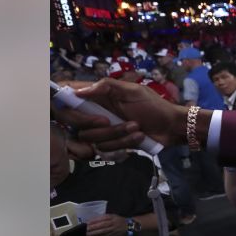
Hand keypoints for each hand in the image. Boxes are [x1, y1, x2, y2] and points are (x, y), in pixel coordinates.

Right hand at [72, 78, 187, 149]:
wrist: (172, 127)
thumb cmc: (154, 106)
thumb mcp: (132, 92)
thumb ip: (106, 87)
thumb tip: (77, 91)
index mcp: (99, 96)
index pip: (69, 96)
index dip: (63, 101)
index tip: (70, 106)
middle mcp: (96, 112)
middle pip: (74, 123)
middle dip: (95, 125)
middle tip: (110, 120)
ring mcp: (103, 130)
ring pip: (91, 138)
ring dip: (117, 134)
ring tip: (136, 127)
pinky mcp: (112, 144)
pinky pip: (105, 149)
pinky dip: (125, 143)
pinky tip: (139, 137)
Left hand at [85, 213, 128, 235]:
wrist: (128, 226)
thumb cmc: (118, 220)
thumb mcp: (112, 216)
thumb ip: (103, 217)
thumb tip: (92, 220)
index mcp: (112, 217)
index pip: (102, 218)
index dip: (95, 220)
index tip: (88, 222)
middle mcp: (113, 223)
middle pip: (102, 225)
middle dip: (94, 227)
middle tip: (86, 229)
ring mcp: (113, 229)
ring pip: (103, 231)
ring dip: (95, 233)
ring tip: (88, 234)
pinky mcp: (113, 235)